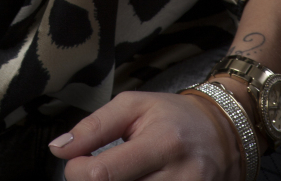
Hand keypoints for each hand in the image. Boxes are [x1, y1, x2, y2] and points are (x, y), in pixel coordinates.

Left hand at [48, 89, 243, 179]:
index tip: (76, 163)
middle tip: (95, 172)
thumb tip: (59, 148)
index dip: (78, 172)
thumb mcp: (133, 105)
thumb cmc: (172, 117)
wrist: (222, 133)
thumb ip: (94, 126)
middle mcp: (179, 177)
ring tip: (118, 176)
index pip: (105, 174)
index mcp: (162, 143)